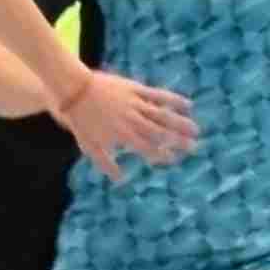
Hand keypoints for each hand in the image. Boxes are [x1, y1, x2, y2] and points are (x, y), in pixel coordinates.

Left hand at [56, 66, 195, 166]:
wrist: (73, 90)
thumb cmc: (80, 120)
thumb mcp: (89, 146)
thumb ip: (106, 163)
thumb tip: (120, 180)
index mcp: (123, 135)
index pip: (147, 148)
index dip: (162, 154)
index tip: (174, 159)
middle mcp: (133, 120)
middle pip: (160, 132)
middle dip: (178, 140)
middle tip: (194, 146)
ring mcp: (135, 104)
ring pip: (163, 115)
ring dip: (180, 123)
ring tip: (196, 129)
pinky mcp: (135, 89)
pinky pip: (158, 95)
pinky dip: (173, 100)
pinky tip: (187, 104)